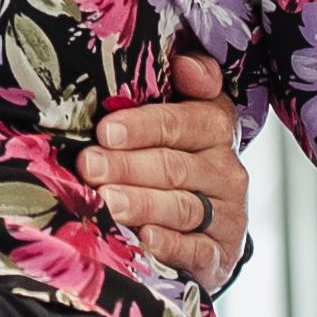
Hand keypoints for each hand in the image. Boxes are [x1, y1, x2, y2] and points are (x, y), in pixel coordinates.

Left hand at [90, 55, 250, 287]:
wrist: (203, 229)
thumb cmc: (171, 159)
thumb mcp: (174, 118)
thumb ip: (178, 85)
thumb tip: (183, 63)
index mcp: (216, 126)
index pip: (185, 120)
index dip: (144, 124)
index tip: (106, 130)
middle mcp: (227, 169)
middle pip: (175, 165)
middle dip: (127, 165)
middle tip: (88, 166)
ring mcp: (228, 213)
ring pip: (183, 205)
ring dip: (142, 203)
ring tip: (107, 201)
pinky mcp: (222, 253)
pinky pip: (198, 248)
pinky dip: (171, 244)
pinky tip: (146, 238)